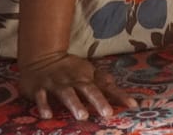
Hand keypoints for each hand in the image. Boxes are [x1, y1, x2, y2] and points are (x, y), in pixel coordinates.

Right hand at [18, 52, 136, 120]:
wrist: (42, 57)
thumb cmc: (71, 69)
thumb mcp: (89, 73)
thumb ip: (105, 84)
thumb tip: (127, 96)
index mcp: (87, 78)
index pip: (106, 88)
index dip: (119, 96)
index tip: (132, 106)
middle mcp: (74, 81)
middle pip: (88, 90)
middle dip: (98, 101)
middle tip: (108, 113)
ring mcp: (57, 84)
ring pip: (67, 94)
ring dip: (75, 104)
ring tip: (82, 116)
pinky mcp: (39, 88)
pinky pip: (41, 97)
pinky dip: (44, 105)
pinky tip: (47, 115)